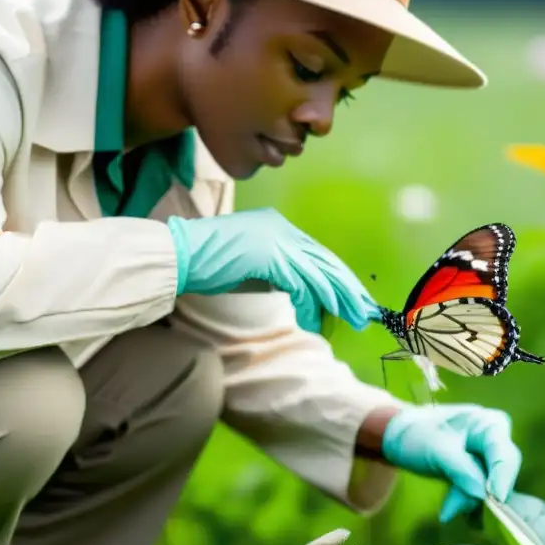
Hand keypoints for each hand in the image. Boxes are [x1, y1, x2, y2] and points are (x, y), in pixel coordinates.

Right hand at [166, 208, 378, 333]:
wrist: (178, 253)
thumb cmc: (204, 260)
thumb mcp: (245, 260)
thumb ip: (272, 269)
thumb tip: (295, 290)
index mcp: (276, 226)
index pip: (315, 253)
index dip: (336, 277)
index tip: (351, 296)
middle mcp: (281, 229)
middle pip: (324, 261)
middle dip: (347, 288)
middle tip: (365, 310)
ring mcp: (276, 241)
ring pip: (319, 272)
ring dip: (339, 298)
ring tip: (355, 317)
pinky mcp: (269, 257)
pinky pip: (301, 282)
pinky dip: (312, 302)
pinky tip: (318, 318)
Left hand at [381, 404, 521, 523]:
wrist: (399, 437)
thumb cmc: (417, 433)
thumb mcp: (436, 449)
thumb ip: (461, 470)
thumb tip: (483, 495)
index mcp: (490, 425)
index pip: (505, 454)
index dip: (503, 478)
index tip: (496, 500)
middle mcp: (495, 441)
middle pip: (499, 474)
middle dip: (477, 494)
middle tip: (452, 509)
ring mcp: (487, 458)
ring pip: (487, 488)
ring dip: (467, 501)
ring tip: (446, 510)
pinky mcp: (478, 474)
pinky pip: (478, 493)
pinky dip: (465, 502)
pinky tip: (450, 510)